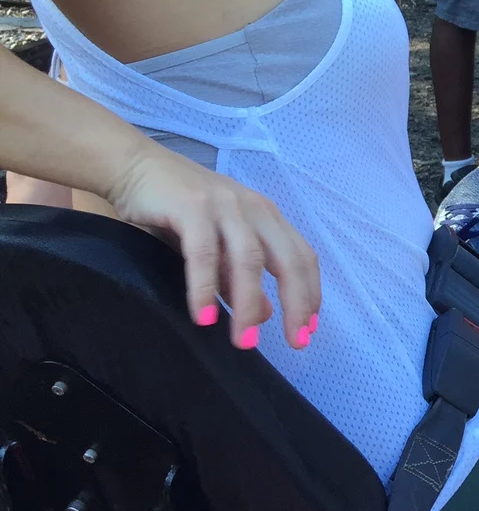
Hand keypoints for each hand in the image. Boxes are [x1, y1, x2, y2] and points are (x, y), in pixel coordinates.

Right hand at [106, 145, 320, 351]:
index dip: (310, 294)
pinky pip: (203, 252)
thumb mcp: (218, 244)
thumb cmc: (179, 209)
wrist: (137, 167)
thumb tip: (266, 315)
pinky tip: (205, 316)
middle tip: (295, 342)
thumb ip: (239, 276)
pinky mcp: (192, 207)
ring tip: (244, 341)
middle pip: (288, 259)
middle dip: (296, 303)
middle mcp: (255, 210)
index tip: (309, 330)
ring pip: (248, 259)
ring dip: (248, 303)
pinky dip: (205, 287)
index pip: (302, 257)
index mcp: (267, 217)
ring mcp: (226, 206)